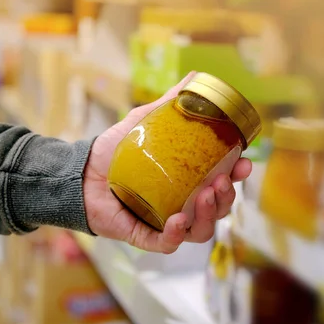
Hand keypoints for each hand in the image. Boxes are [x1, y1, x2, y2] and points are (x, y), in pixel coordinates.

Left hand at [83, 72, 251, 253]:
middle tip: (221, 181)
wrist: (79, 170)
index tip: (244, 163)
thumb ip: (169, 105)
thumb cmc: (114, 150)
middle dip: (226, 198)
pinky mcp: (144, 237)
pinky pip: (167, 245)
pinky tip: (178, 220)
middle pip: (217, 210)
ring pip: (200, 231)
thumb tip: (193, 78)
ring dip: (209, 216)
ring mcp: (164, 223)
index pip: (222, 183)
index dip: (237, 177)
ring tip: (205, 196)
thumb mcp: (145, 123)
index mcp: (188, 181)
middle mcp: (182, 204)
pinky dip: (176, 235)